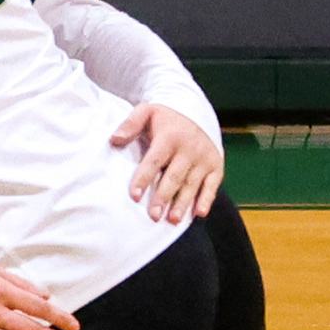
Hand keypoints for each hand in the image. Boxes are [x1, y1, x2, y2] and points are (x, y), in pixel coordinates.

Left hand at [112, 103, 223, 222]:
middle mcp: (189, 149)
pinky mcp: (216, 165)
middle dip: (163, 197)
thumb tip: (114, 140)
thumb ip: (130, 124)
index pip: (154, 161)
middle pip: (174, 177)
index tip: (134, 196)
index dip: (144, 179)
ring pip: (192, 184)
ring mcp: (204, 158)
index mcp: (170, 137)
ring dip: (183, 203)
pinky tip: (199, 213)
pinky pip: (212, 184)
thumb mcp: (146, 111)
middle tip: (154, 216)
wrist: (196, 110)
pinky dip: (207, 199)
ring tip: (173, 219)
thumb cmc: (165, 117)